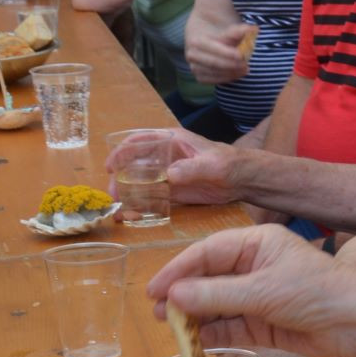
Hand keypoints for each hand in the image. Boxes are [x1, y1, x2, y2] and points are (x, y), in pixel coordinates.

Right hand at [100, 127, 239, 205]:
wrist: (244, 180)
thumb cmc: (230, 164)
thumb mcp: (213, 164)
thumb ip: (192, 168)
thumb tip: (169, 174)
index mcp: (171, 140)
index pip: (139, 141)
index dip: (121, 151)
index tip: (110, 165)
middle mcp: (164, 156)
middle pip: (134, 164)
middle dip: (120, 177)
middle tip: (113, 193)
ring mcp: (167, 174)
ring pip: (140, 182)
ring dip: (127, 193)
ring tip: (118, 208)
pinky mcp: (173, 191)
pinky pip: (152, 197)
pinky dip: (141, 205)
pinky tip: (132, 215)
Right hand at [147, 223, 355, 356]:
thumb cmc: (315, 292)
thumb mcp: (262, 290)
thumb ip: (216, 295)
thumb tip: (173, 297)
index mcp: (258, 244)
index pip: (208, 252)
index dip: (178, 270)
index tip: (154, 289)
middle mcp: (256, 266)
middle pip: (208, 279)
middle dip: (183, 297)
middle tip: (158, 314)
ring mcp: (259, 295)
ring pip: (217, 306)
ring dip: (196, 319)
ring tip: (172, 330)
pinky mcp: (264, 323)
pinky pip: (231, 327)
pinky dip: (214, 336)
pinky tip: (196, 344)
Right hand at [184, 17, 254, 83]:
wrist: (206, 39)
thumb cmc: (220, 33)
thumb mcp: (228, 29)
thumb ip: (239, 31)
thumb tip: (253, 29)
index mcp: (197, 41)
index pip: (214, 49)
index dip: (228, 53)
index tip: (241, 55)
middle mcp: (192, 55)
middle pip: (214, 63)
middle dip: (231, 65)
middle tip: (246, 65)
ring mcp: (194, 67)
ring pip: (213, 73)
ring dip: (231, 73)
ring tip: (245, 69)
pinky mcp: (199, 76)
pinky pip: (213, 80)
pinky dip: (226, 78)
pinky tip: (237, 73)